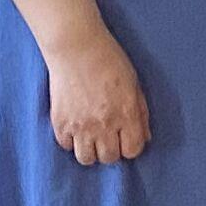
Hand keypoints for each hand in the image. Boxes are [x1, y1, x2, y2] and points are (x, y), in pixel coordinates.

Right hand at [46, 31, 151, 163]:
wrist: (76, 47)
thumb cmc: (109, 60)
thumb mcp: (134, 84)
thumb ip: (140, 113)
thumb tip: (144, 138)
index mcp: (126, 113)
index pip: (132, 150)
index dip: (130, 146)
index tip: (125, 138)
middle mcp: (104, 124)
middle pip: (109, 158)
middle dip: (111, 149)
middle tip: (107, 136)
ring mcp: (80, 125)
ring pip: (86, 158)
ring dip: (90, 150)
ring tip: (90, 136)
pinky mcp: (60, 123)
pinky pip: (66, 146)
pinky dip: (71, 140)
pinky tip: (75, 126)